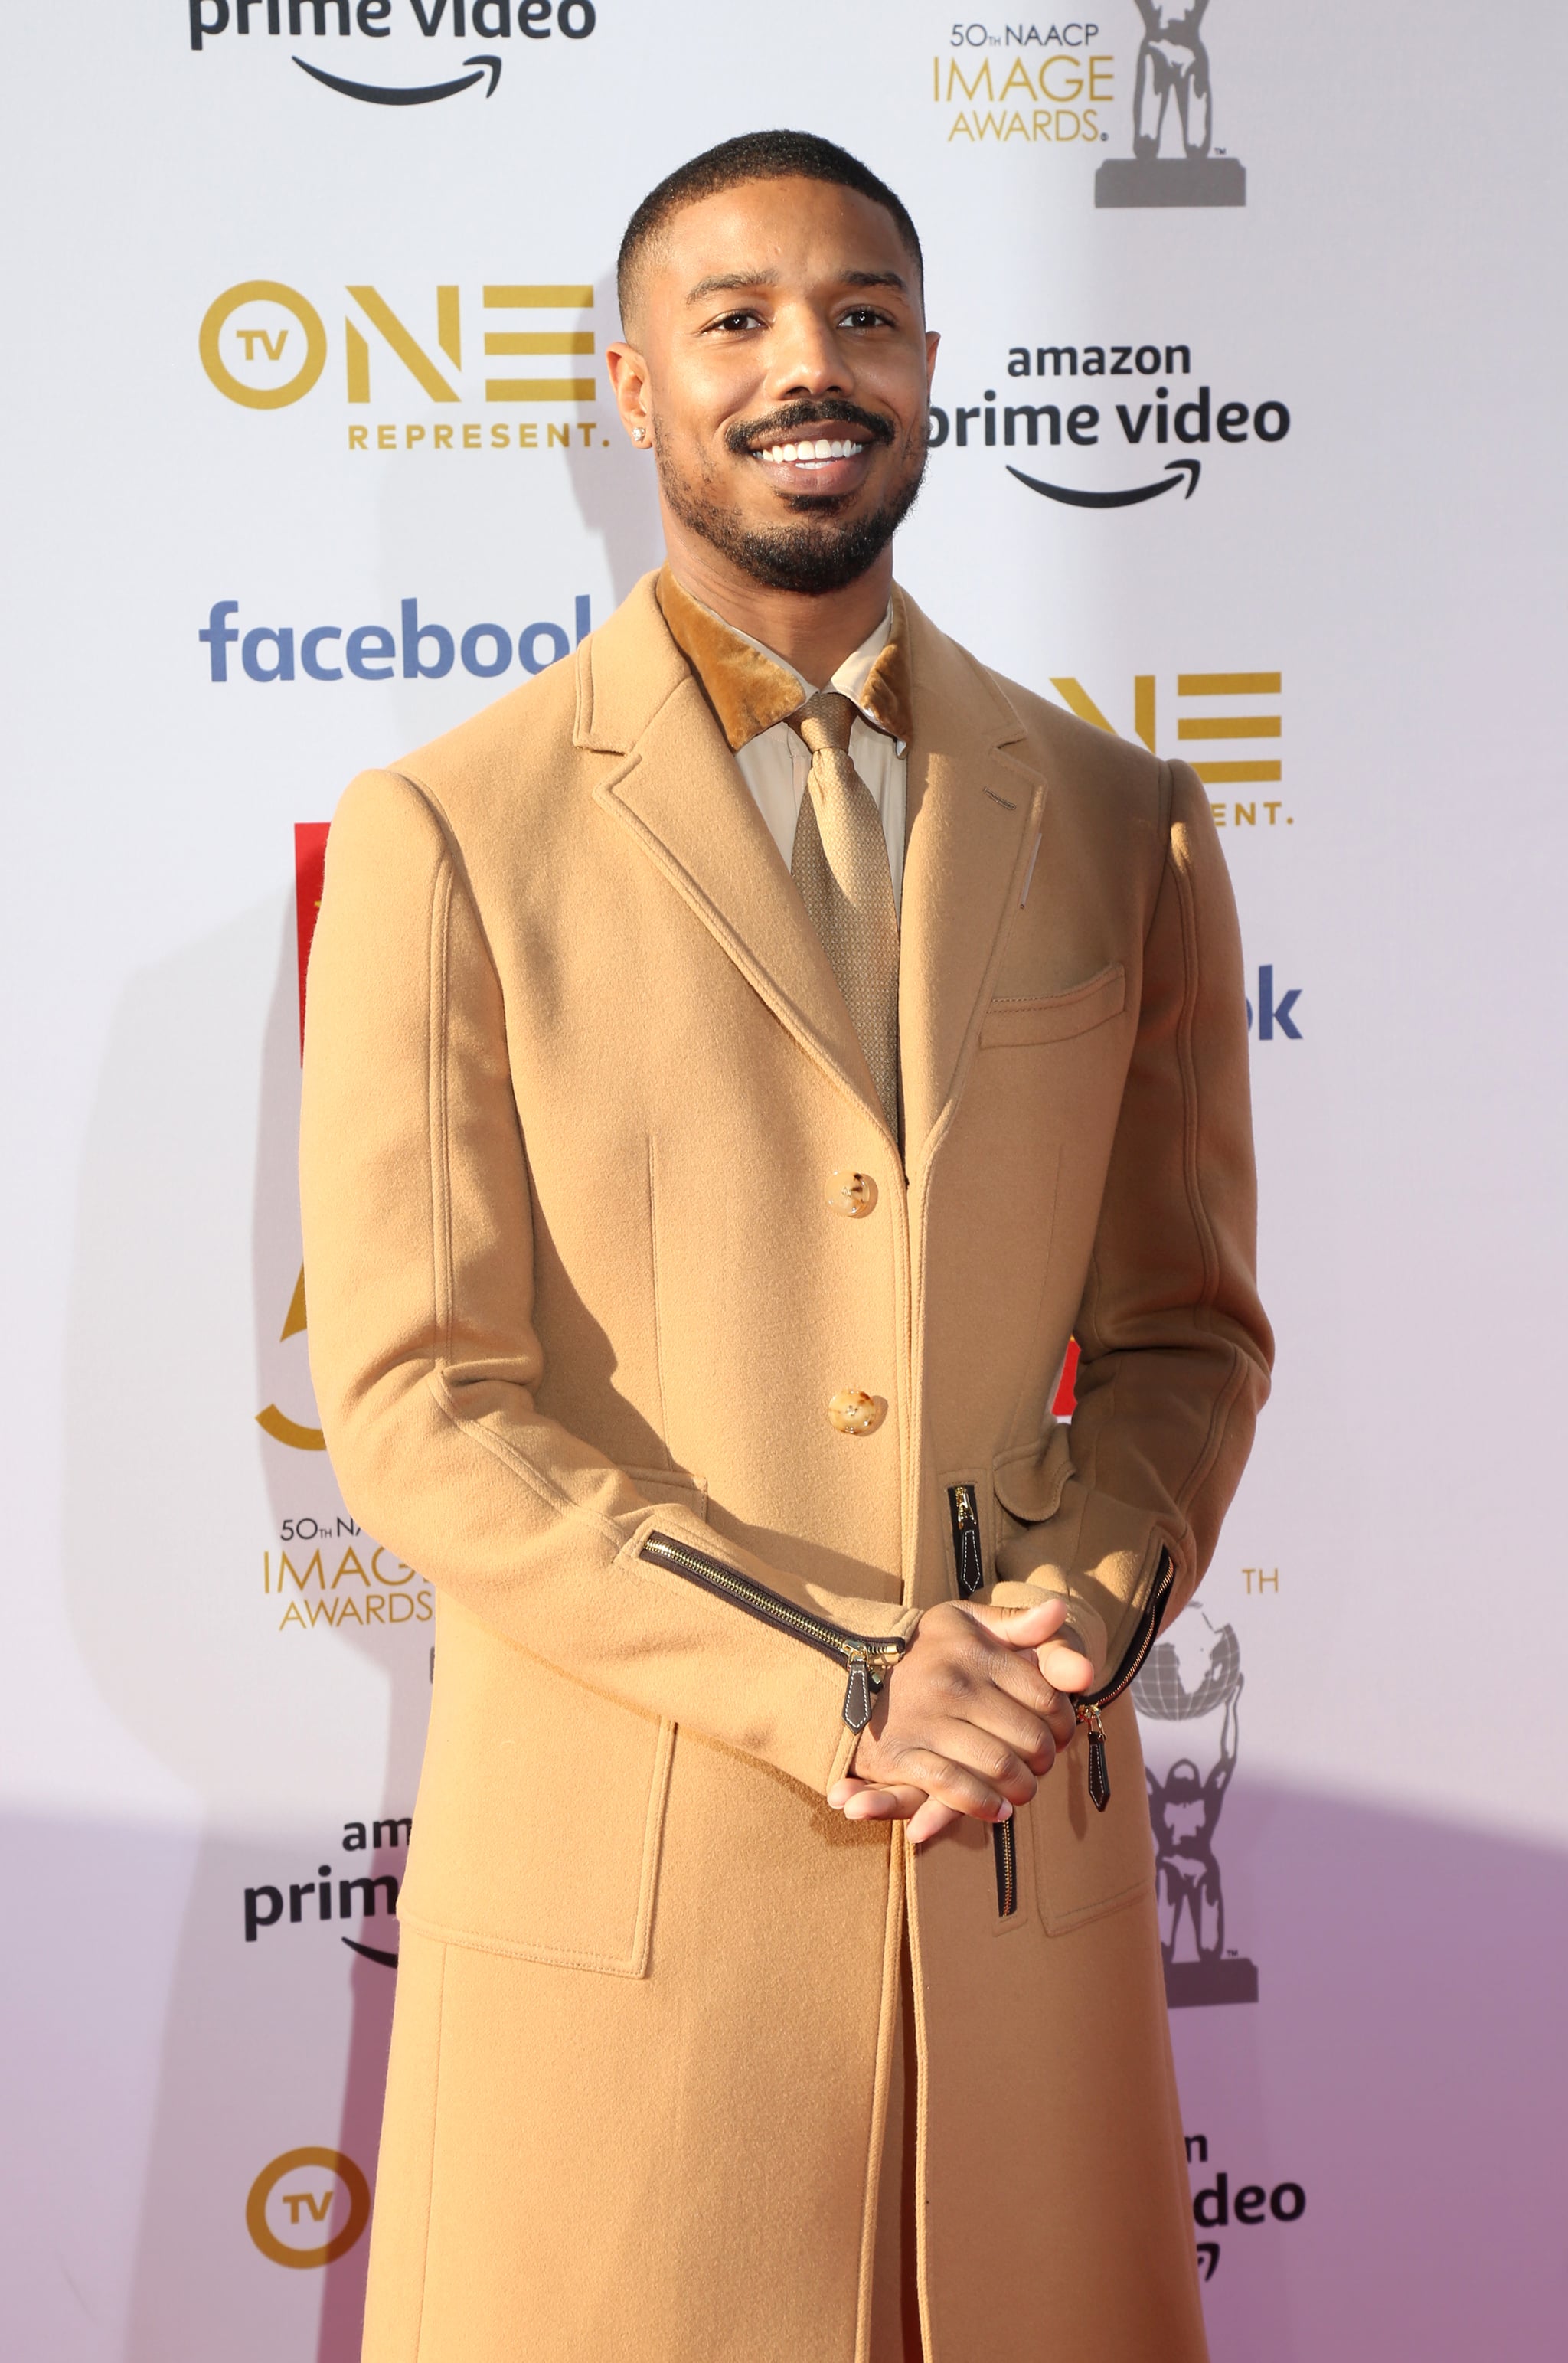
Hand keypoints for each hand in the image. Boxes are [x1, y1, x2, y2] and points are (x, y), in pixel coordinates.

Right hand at [827, 1598, 1095, 1843]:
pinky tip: (998, 1809)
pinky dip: (982, 1803)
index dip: (1064, 1723)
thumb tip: (1059, 1610)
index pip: (1046, 1697)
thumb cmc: (924, 1648)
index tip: (1060, 1734)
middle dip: (1045, 1760)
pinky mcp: (900, 1755)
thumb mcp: (967, 1624)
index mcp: (975, 1651)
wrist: (844, 1668)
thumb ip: (1018, 1623)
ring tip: (1022, 1789)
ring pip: (998, 1766)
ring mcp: (925, 1720)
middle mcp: (953, 1683)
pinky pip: (954, 1787)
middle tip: (1041, 1766)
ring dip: (1021, 1788)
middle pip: (1029, 1737)